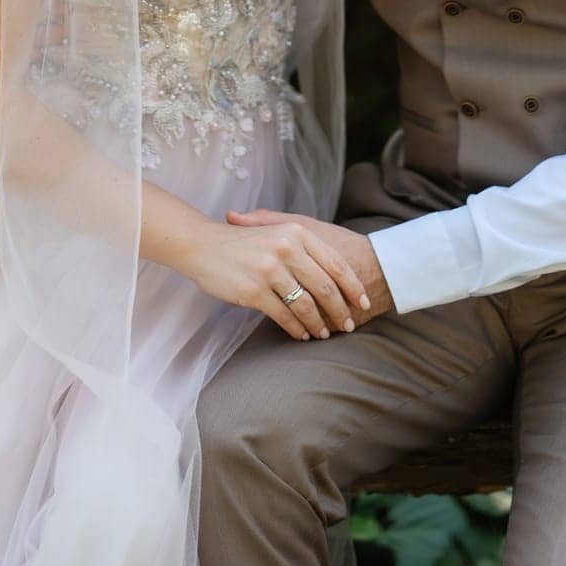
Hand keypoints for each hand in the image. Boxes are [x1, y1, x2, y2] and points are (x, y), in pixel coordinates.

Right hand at [180, 215, 370, 342]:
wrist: (202, 245)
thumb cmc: (241, 241)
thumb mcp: (275, 231)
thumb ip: (302, 246)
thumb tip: (333, 274)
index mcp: (296, 232)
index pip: (335, 263)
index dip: (353, 286)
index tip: (363, 303)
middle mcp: (286, 248)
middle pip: (325, 287)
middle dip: (340, 310)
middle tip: (348, 325)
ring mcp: (270, 270)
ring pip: (306, 305)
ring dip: (319, 324)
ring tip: (323, 333)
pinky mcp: (254, 291)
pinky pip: (284, 316)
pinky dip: (297, 329)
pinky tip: (301, 334)